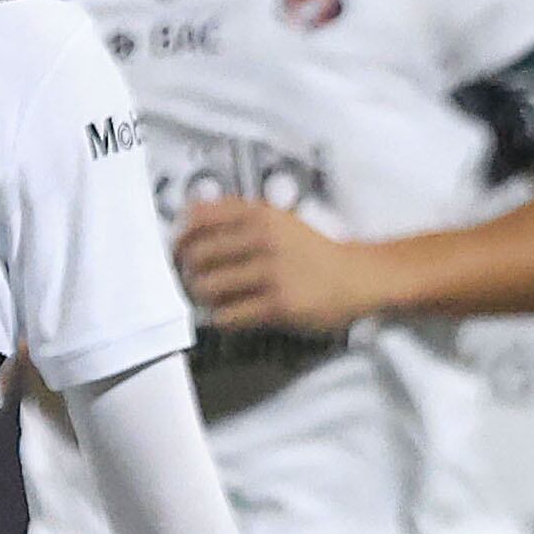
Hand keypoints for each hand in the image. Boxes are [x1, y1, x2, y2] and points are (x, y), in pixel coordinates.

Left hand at [173, 197, 392, 335]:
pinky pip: (228, 315)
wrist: (355, 277)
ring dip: (201, 298)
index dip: (179, 238)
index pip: (198, 218)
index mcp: (259, 214)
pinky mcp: (278, 305)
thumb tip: (189, 219)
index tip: (178, 251)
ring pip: (208, 287)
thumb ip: (239, 215)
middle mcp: (263, 239)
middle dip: (186, 272)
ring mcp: (270, 273)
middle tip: (190, 281)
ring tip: (210, 300)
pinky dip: (221, 318)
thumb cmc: (311, 251)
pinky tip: (229, 315)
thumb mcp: (278, 220)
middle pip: (196, 256)